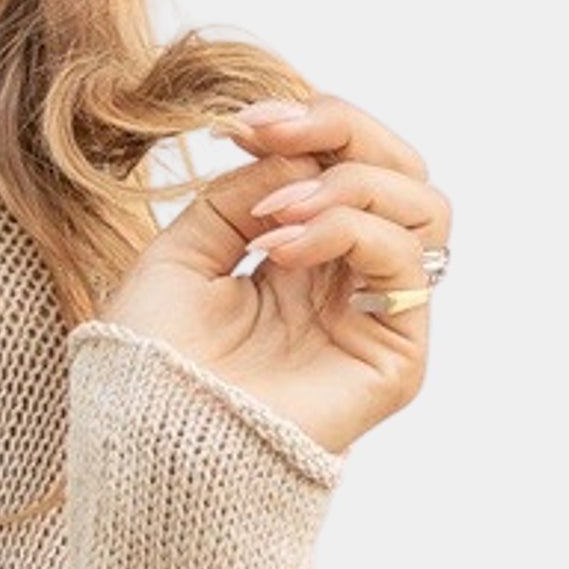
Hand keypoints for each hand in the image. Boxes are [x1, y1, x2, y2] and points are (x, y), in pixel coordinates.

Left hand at [92, 87, 449, 459]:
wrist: (145, 446)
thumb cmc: (148, 366)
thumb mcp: (182, 254)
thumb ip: (240, 195)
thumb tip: (293, 152)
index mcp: (301, 263)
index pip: (349, 165)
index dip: (312, 123)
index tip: (247, 122)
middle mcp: (347, 288)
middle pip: (400, 172)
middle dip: (343, 131)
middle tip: (274, 134)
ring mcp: (375, 322)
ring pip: (423, 206)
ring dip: (348, 183)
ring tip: (275, 213)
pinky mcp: (395, 359)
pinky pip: (406, 262)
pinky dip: (349, 230)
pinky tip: (283, 249)